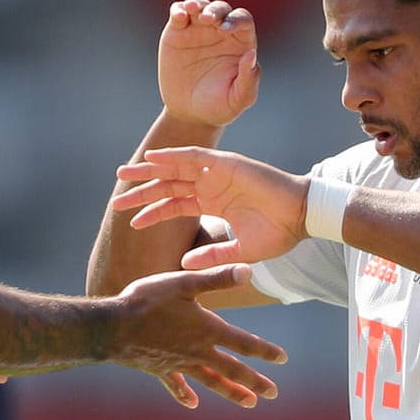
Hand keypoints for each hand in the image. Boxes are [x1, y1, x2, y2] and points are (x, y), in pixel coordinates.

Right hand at [109, 263, 286, 407]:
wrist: (113, 326)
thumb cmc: (148, 300)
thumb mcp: (184, 282)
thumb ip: (217, 278)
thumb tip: (249, 270)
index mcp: (207, 329)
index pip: (244, 343)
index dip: (265, 351)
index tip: (282, 358)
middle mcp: (197, 351)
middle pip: (233, 369)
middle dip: (255, 381)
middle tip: (273, 392)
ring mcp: (179, 363)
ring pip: (211, 381)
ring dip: (231, 392)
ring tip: (249, 403)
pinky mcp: (159, 369)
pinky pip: (176, 385)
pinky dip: (185, 394)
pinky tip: (193, 403)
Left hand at [113, 146, 308, 268]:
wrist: (301, 217)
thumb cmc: (277, 234)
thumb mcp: (239, 251)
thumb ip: (211, 256)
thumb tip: (183, 263)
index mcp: (213, 202)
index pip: (175, 205)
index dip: (153, 212)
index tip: (132, 222)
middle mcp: (211, 185)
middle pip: (168, 185)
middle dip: (142, 190)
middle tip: (117, 197)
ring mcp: (217, 172)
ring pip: (175, 168)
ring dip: (149, 170)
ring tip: (125, 173)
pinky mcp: (226, 163)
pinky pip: (194, 156)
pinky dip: (173, 156)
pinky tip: (153, 159)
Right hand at [158, 0, 260, 127]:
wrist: (189, 113)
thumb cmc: (218, 106)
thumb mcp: (237, 100)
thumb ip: (248, 81)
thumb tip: (251, 54)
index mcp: (240, 43)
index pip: (243, 21)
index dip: (236, 20)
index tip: (225, 30)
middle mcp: (220, 31)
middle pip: (222, 9)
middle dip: (216, 11)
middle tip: (208, 20)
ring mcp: (197, 30)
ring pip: (200, 6)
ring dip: (197, 4)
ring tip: (192, 10)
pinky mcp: (177, 32)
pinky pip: (178, 13)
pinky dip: (178, 10)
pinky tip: (179, 16)